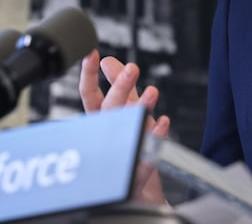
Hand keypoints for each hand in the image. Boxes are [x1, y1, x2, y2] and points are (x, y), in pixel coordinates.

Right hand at [79, 50, 170, 203]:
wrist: (138, 197)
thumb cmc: (128, 154)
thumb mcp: (125, 115)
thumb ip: (119, 89)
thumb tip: (109, 60)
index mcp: (100, 122)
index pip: (89, 96)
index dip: (89, 75)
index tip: (92, 54)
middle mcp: (105, 138)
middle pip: (107, 110)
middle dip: (118, 88)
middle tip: (132, 69)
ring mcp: (117, 157)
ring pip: (123, 131)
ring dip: (138, 109)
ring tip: (152, 92)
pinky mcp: (133, 177)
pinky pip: (143, 159)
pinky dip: (153, 140)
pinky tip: (163, 124)